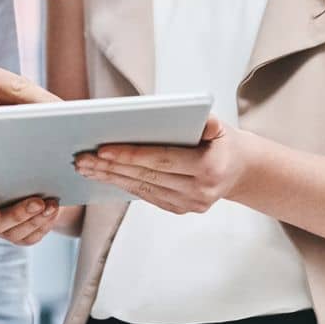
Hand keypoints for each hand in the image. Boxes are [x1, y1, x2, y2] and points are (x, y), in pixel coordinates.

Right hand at [0, 176, 58, 245]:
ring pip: (17, 233)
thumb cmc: (6, 168)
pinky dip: (44, 224)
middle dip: (19, 214)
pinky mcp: (21, 238)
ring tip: (52, 204)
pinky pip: (31, 237)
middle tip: (38, 201)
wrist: (26, 181)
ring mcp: (4, 232)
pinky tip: (53, 210)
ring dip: (36, 219)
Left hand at [74, 114, 243, 212]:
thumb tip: (184, 114)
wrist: (242, 170)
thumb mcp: (221, 126)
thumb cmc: (224, 141)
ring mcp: (190, 204)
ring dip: (111, 178)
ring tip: (86, 168)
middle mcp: (199, 191)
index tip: (102, 149)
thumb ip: (205, 122)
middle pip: (146, 176)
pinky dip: (124, 185)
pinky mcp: (180, 209)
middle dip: (111, 167)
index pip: (161, 160)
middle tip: (82, 159)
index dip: (130, 155)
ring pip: (142, 189)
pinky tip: (105, 176)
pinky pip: (147, 196)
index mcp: (208, 168)